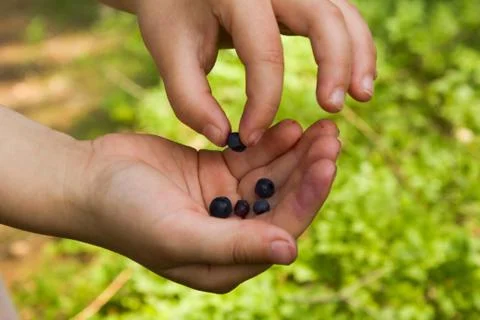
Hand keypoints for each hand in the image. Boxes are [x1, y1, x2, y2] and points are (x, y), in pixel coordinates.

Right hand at [69, 119, 339, 291]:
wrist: (87, 179)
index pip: (280, 229)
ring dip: (295, 153)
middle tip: (332, 136)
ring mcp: (224, 201)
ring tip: (319, 127)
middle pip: (283, 200)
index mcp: (225, 261)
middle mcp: (231, 233)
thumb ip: (233, 245)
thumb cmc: (125, 212)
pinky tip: (289, 126)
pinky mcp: (214, 172)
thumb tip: (290, 251)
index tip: (327, 162)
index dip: (307, 197)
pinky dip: (270, 143)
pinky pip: (251, 158)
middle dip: (308, 170)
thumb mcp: (179, 234)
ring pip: (272, 176)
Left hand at [134, 0, 374, 145]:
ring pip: (342, 12)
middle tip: (333, 108)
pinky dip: (353, 45)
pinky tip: (353, 77)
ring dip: (358, 54)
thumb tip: (225, 138)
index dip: (262, 102)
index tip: (250, 138)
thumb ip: (190, 98)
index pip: (263, 53)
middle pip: (322, 18)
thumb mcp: (169, 52)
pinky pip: (340, 15)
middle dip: (335, 65)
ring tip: (360, 96)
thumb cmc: (173, 14)